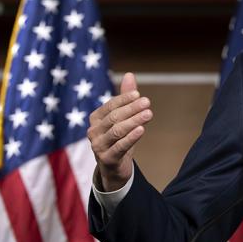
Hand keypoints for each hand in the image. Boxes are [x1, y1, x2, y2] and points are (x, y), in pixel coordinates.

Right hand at [87, 73, 152, 191]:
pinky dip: (131, 137)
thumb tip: (130, 74)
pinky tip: (142, 129)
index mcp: (96, 118)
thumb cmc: (118, 138)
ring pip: (117, 131)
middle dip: (132, 109)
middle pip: (114, 117)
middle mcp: (93, 131)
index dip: (124, 99)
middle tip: (147, 102)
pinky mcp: (106, 159)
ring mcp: (98, 146)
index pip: (110, 106)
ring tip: (149, 114)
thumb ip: (125, 98)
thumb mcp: (122, 118)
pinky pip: (120, 146)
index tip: (139, 95)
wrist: (114, 167)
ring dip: (134, 121)